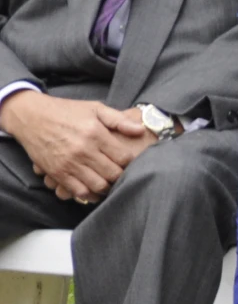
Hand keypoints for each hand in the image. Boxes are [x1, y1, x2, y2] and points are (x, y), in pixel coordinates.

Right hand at [0, 94, 150, 202]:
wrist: (31, 117)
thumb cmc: (66, 111)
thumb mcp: (95, 108)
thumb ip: (119, 120)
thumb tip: (140, 130)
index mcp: (95, 134)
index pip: (124, 158)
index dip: (131, 162)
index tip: (130, 161)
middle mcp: (83, 151)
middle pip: (113, 174)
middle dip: (121, 176)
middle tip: (122, 174)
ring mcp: (69, 163)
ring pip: (98, 186)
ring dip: (107, 188)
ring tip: (109, 182)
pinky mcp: (56, 173)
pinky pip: (78, 192)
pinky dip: (89, 194)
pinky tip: (94, 189)